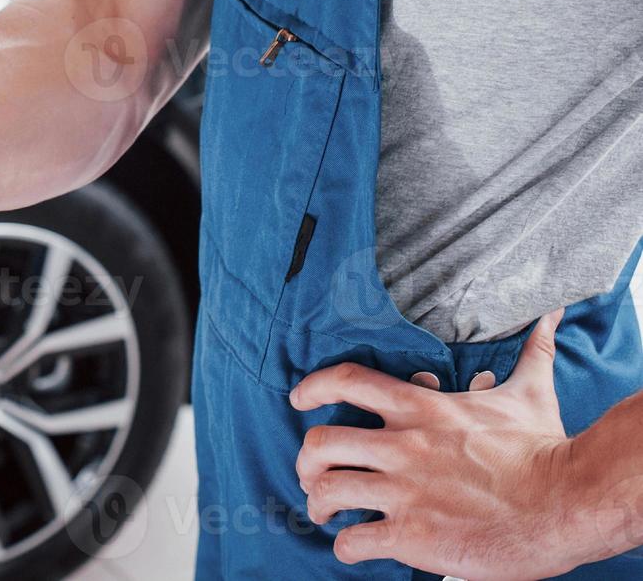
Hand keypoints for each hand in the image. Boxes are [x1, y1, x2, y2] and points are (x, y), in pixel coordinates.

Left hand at [290, 310, 580, 579]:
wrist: (566, 504)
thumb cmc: (547, 450)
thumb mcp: (529, 393)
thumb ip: (529, 354)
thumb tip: (550, 317)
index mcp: (420, 408)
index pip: (347, 380)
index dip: (312, 387)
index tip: (297, 398)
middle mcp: (401, 446)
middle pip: (319, 444)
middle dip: (306, 463)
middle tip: (312, 476)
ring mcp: (403, 491)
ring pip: (326, 492)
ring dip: (317, 505)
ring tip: (323, 514)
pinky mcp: (412, 535)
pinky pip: (353, 541)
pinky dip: (345, 547)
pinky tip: (352, 548)